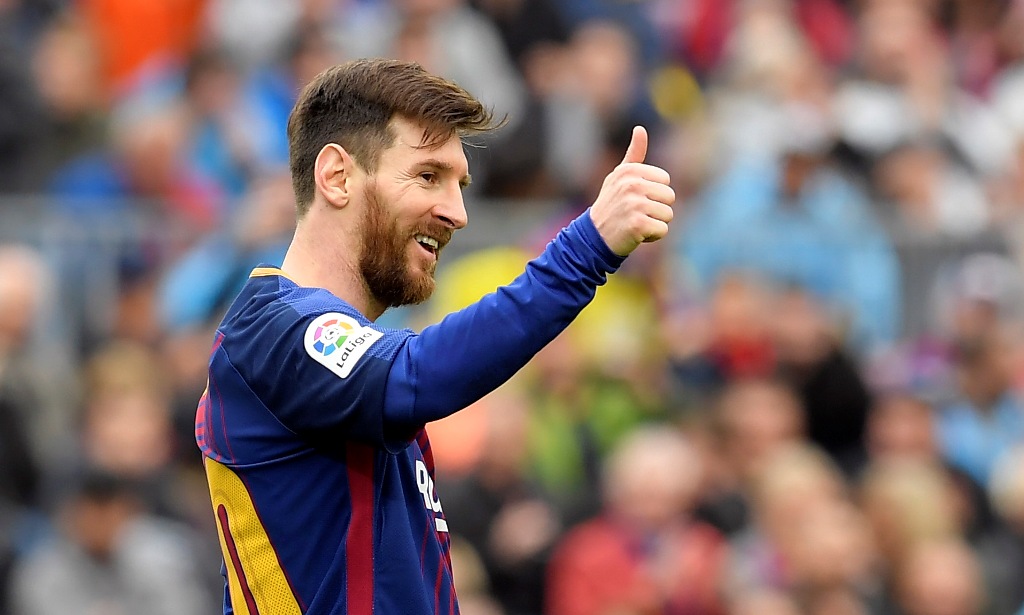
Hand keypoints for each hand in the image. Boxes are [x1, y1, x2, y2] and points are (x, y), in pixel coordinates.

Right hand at [590, 126, 674, 255]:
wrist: (594, 237)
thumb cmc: (611, 205)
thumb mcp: (619, 177)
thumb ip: (634, 154)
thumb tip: (640, 128)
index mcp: (629, 171)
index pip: (665, 181)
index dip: (655, 193)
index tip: (636, 199)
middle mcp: (631, 185)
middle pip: (670, 197)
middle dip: (657, 209)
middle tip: (636, 214)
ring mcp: (634, 205)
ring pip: (668, 215)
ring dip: (655, 223)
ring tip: (635, 223)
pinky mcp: (637, 225)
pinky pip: (663, 230)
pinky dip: (652, 237)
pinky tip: (636, 235)